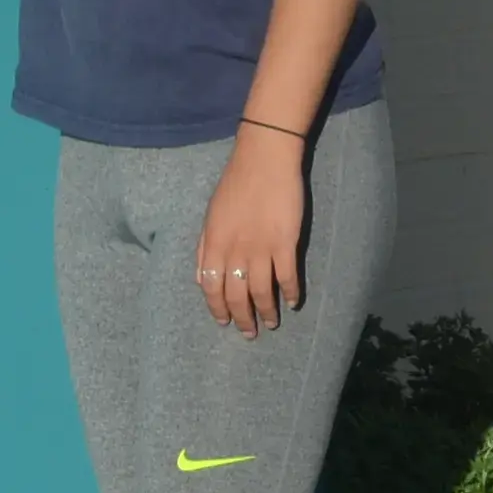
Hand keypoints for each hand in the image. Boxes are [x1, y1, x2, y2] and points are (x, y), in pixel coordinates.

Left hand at [195, 127, 309, 337]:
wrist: (264, 160)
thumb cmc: (235, 184)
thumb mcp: (211, 215)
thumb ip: (205, 247)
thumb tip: (200, 277)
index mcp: (213, 243)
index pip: (210, 287)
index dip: (217, 308)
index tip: (224, 322)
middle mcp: (234, 250)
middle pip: (235, 295)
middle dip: (242, 318)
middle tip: (249, 332)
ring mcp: (260, 247)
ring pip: (261, 291)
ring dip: (266, 312)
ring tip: (271, 323)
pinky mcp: (285, 242)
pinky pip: (287, 276)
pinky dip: (290, 293)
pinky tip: (292, 303)